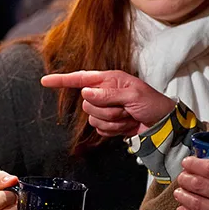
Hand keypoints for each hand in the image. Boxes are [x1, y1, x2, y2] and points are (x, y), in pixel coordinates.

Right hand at [41, 70, 175, 136]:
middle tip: (125, 109)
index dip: (61, 80)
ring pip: (92, 118)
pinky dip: (114, 130)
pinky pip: (99, 130)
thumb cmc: (153, 104)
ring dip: (112, 121)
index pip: (79, 79)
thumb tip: (85, 92)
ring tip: (129, 117)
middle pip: (86, 104)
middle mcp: (103, 93)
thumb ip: (108, 93)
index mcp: (108, 80)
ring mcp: (105, 109)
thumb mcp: (133, 95)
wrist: (164, 125)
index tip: (44, 81)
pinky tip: (127, 126)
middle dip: (106, 109)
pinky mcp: (109, 124)